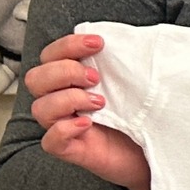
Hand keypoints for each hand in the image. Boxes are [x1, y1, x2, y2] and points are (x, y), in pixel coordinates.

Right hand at [24, 31, 150, 189]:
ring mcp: (64, 126)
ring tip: (100, 102)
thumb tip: (131, 39)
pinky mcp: (72, 150)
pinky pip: (51, 141)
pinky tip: (86, 123)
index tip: (99, 43)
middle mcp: (62, 102)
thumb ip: (122, 63)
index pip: (50, 56)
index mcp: (71, 81)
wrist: (154, 151)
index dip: (68, 45)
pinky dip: (64, 129)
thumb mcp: (133, 84)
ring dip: (67, 99)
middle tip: (96, 77)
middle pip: (35, 79)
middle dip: (64, 71)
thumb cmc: (140, 116)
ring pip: (39, 108)